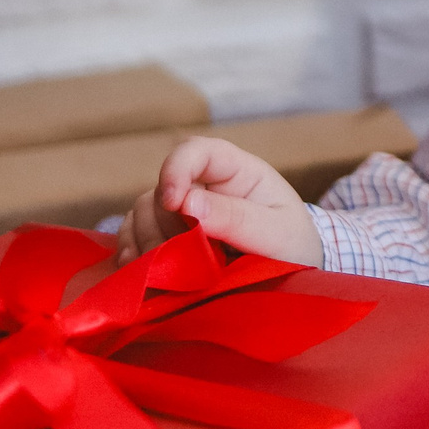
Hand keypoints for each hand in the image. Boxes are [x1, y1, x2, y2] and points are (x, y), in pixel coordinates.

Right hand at [116, 135, 324, 267]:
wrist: (295, 278)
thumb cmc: (294, 247)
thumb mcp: (276, 233)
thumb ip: (236, 218)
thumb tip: (186, 204)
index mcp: (237, 172)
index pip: (196, 151)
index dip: (176, 169)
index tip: (173, 202)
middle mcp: (205, 186)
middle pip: (162, 189)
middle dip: (165, 224)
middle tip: (183, 260)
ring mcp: (183, 211)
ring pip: (143, 212)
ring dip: (148, 242)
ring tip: (167, 272)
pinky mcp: (169, 237)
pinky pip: (135, 235)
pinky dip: (133, 253)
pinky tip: (141, 273)